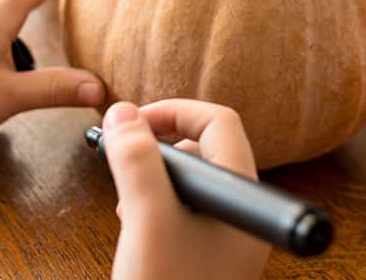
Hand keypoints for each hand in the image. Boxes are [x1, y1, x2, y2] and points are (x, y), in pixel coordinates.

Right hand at [104, 100, 270, 279]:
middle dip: (159, 147)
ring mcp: (228, 233)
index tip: (131, 124)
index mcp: (242, 195)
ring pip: (193, 181)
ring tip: (127, 203)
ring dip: (155, 178)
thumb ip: (137, 161)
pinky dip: (158, 206)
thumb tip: (123, 113)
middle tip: (124, 162)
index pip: (219, 122)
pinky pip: (187, 210)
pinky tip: (137, 227)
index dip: (173, 112)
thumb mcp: (147, 219)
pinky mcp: (210, 253)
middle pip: (205, 148)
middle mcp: (241, 211)